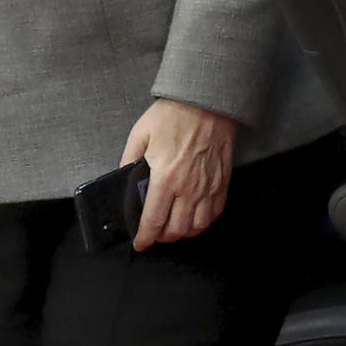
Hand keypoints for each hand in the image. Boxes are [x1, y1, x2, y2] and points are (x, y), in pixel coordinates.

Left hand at [120, 98, 236, 250]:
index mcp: (165, 177)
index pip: (154, 220)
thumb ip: (129, 159)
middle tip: (154, 233)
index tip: (140, 244)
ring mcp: (208, 186)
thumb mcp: (141, 133)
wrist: (206, 101)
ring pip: (198, 226)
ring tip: (173, 227)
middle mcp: (188, 187)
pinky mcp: (222, 182)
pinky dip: (203, 222)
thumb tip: (123, 177)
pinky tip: (194, 217)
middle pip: (176, 229)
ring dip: (183, 233)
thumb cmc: (172, 115)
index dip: (145, 237)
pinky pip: (215, 213)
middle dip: (162, 237)